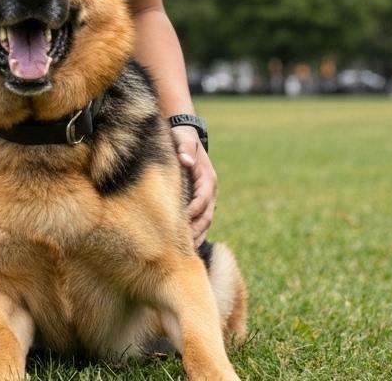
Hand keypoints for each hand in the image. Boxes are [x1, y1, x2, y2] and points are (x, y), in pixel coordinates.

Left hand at [172, 125, 216, 247]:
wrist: (187, 137)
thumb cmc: (183, 139)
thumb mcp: (184, 139)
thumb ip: (184, 148)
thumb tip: (185, 160)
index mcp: (208, 178)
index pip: (203, 199)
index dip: (193, 211)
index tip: (181, 223)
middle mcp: (210, 191)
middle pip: (206, 216)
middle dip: (196, 231)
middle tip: (183, 246)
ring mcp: (207, 198)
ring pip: (205, 222)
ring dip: (197, 236)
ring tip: (186, 253)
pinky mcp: (200, 202)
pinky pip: (200, 221)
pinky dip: (195, 233)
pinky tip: (185, 245)